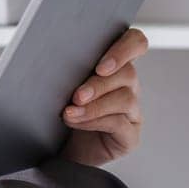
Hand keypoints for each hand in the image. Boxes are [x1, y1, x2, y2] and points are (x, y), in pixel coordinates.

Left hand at [61, 27, 147, 167]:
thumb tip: (52, 54)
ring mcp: (132, 110)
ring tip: (70, 112)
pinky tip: (76, 122)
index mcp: (116, 64)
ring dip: (94, 105)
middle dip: (98, 84)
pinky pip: (119, 123)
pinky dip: (94, 121)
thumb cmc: (65, 108)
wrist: (62, 145)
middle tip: (77, 95)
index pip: (135, 42)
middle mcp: (128, 84)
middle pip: (128, 72)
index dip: (125, 48)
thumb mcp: (66, 82)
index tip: (101, 66)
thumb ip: (69, 65)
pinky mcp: (130, 134)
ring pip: (125, 99)